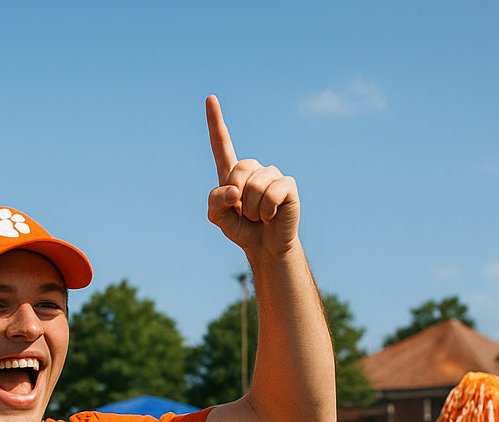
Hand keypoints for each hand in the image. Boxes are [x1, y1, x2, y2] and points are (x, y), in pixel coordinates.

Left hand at [205, 95, 300, 256]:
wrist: (264, 246)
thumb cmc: (241, 229)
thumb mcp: (218, 218)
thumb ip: (216, 202)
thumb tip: (234, 192)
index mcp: (232, 173)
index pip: (222, 144)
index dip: (215, 122)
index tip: (210, 98)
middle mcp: (253, 169)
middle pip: (238, 169)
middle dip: (237, 194)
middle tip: (244, 212)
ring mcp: (273, 175)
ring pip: (255, 185)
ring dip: (253, 209)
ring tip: (259, 216)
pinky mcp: (288, 185)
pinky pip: (272, 193)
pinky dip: (267, 211)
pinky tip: (271, 216)